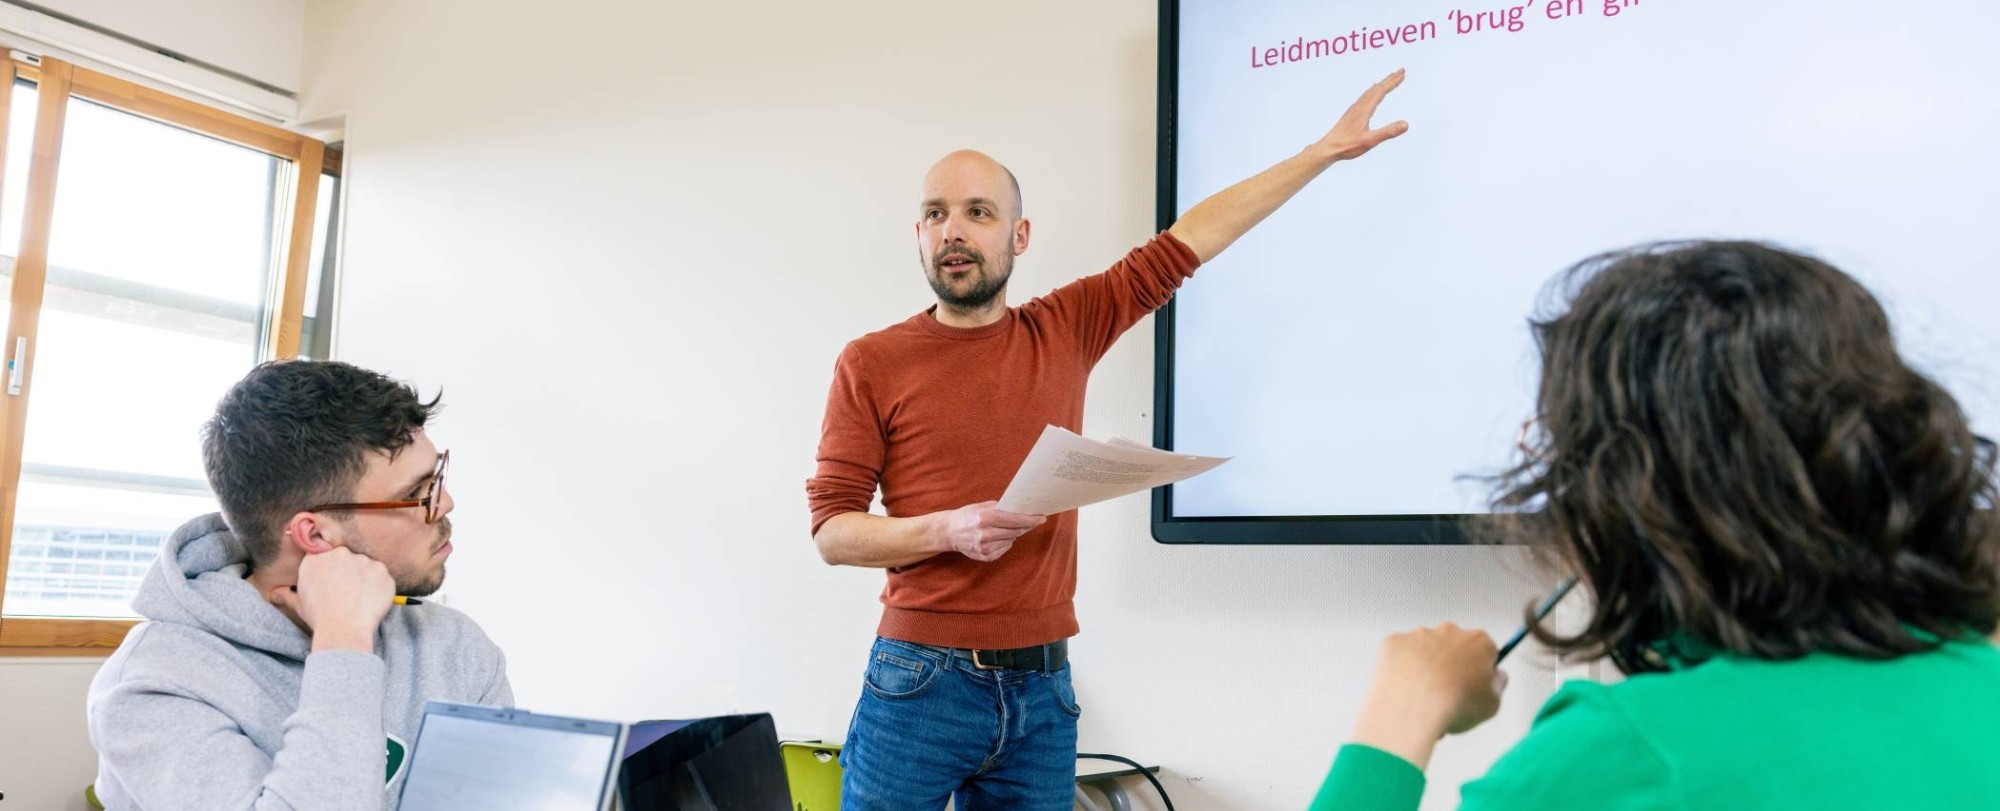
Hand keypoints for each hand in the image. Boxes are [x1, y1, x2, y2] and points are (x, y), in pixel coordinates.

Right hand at [276, 546, 395, 652]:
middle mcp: (339, 554)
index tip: (334, 583)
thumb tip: (275, 594)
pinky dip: (380, 588)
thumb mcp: (299, 604)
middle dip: (348, 573)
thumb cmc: (319, 617)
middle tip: (346, 594)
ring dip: (365, 580)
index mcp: (316, 559)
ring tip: (358, 601)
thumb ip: (287, 594)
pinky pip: (382, 577)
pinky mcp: (382, 570)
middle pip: (346, 558)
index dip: (330, 570)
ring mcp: (363, 561)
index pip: (324, 555)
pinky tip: (371, 602)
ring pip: (366, 567)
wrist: (343, 628)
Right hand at [936, 501, 1044, 561]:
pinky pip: (1004, 549)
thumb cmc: (968, 516)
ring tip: (1004, 528)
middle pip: (1015, 531)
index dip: (1031, 519)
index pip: (1015, 520)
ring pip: (1011, 540)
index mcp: (985, 518)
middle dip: (1024, 526)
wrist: (949, 532)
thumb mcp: (982, 506)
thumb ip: (1001, 508)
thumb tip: (1022, 510)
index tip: (1041, 518)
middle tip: (1031, 521)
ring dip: (1013, 534)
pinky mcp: (984, 557)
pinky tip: (997, 538)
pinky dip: (1005, 543)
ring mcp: (984, 547)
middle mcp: (985, 534)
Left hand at [1312, 69, 1408, 162]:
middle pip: (1376, 89)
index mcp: (1364, 110)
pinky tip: (1369, 96)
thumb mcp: (1370, 141)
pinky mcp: (1350, 116)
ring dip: (1380, 85)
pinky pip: (1363, 98)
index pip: (1381, 91)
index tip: (1403, 74)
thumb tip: (1406, 124)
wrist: (1327, 149)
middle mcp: (1358, 107)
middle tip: (1401, 71)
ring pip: (1369, 93)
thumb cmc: (1347, 146)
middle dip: (1389, 79)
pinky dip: (1370, 92)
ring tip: (1388, 80)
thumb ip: (1388, 132)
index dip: (1393, 82)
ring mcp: (1353, 110)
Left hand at [1349, 623, 1506, 768]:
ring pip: (1426, 649)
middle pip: (1454, 646)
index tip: (1472, 688)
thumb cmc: (1456, 706)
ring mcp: (1420, 634)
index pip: (1485, 651)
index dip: (1479, 671)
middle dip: (1451, 666)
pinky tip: (1403, 688)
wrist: (1413, 707)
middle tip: (1445, 695)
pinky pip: (1400, 654)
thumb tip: (1496, 675)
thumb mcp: (1492, 705)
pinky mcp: (1394, 642)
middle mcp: (1450, 631)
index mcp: (1479, 642)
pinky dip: (1401, 668)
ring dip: (1425, 667)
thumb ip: (1497, 685)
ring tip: (1421, 698)